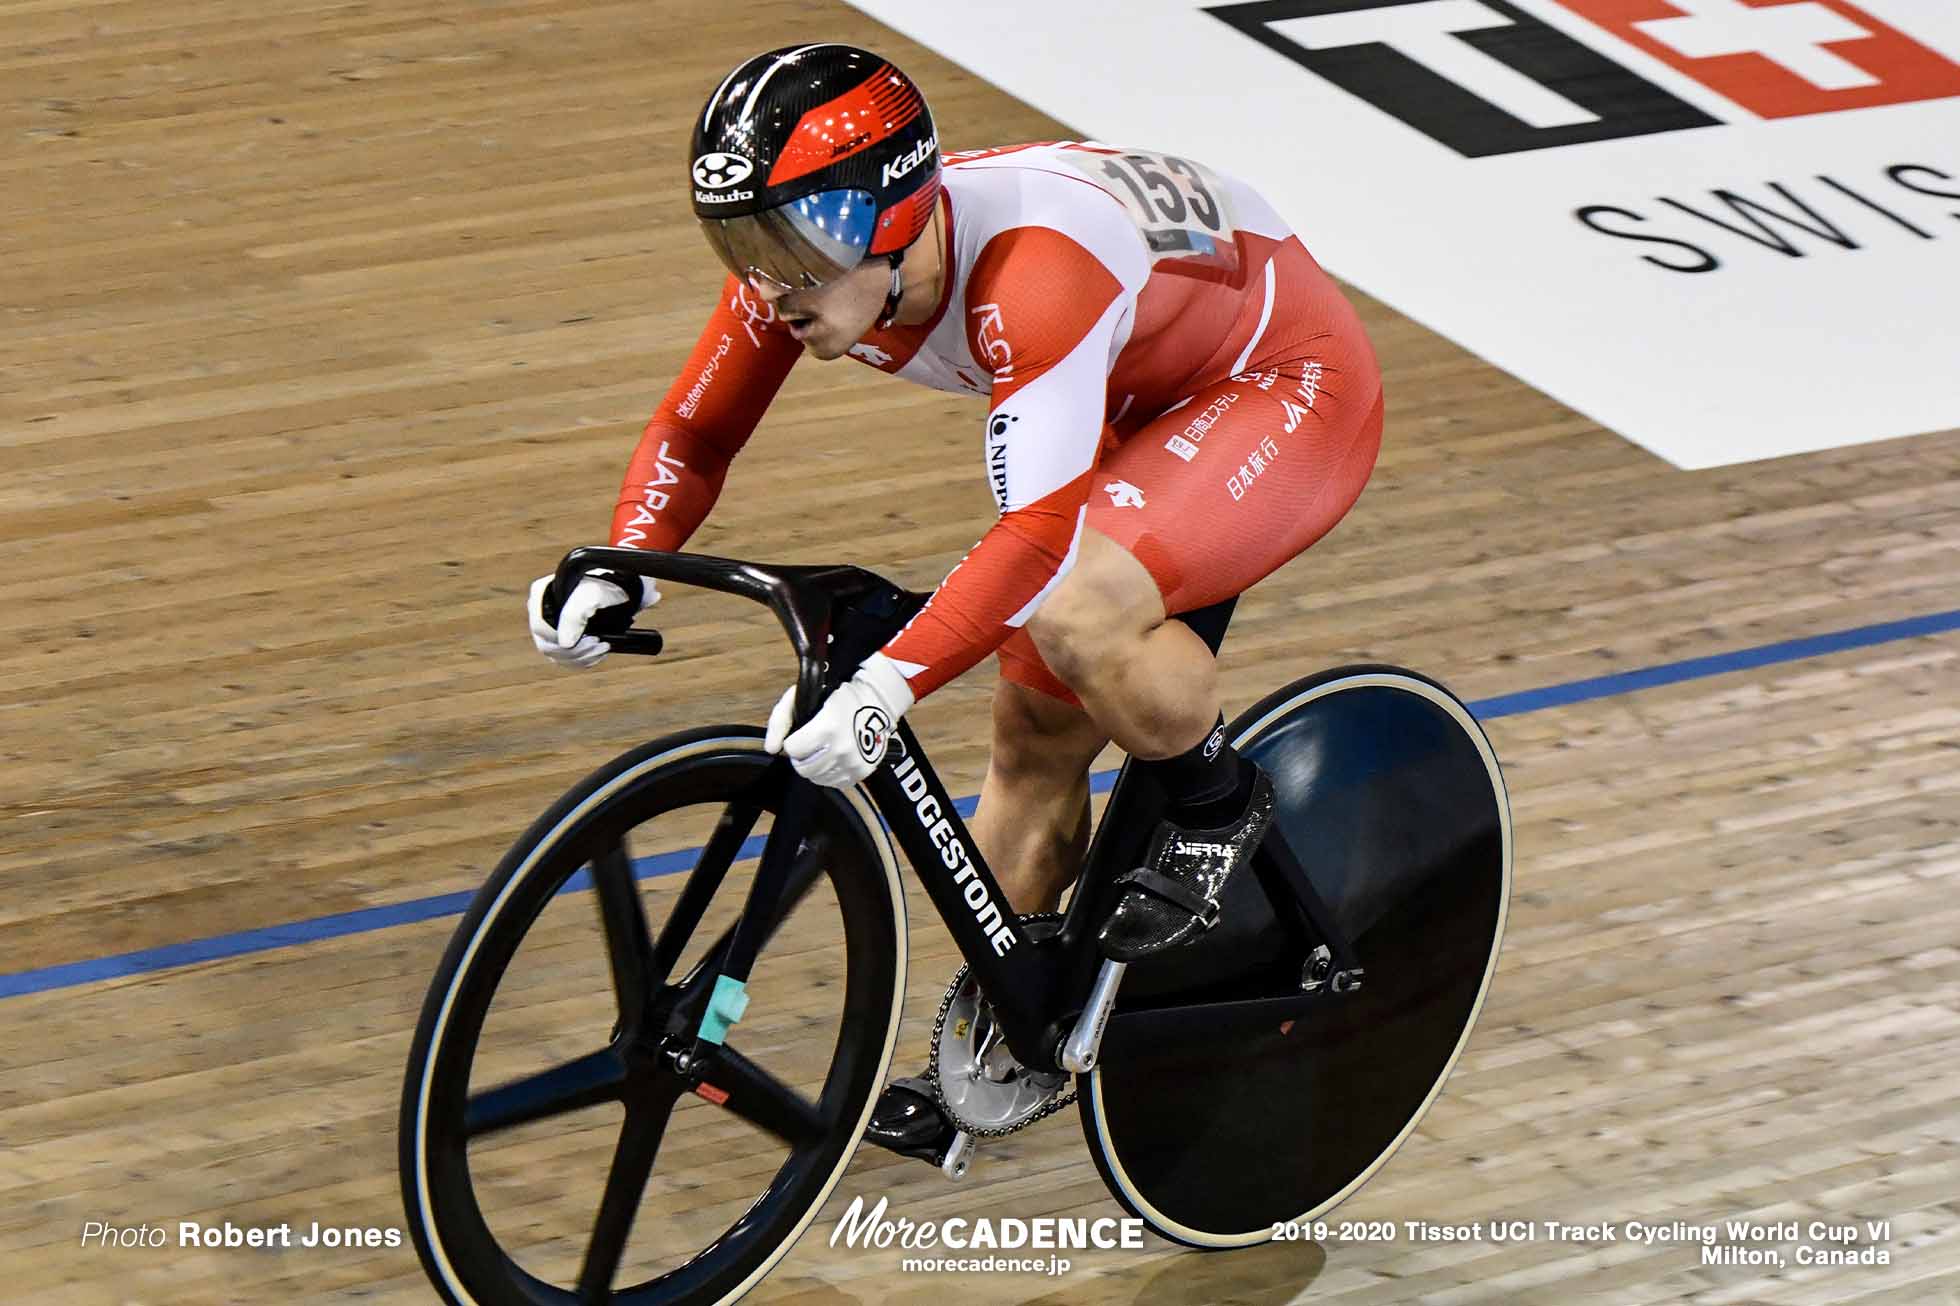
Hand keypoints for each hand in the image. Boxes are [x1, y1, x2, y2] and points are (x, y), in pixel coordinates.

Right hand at [527, 572, 657, 669]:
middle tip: (598, 644)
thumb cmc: (606, 587)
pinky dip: (583, 660)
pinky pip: (564, 659)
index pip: (540, 628)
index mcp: (540, 594)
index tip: (590, 638)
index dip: (563, 639)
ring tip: (602, 647)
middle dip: (576, 651)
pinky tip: (598, 652)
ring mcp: (549, 625)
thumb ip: (574, 616)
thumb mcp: (591, 595)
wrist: (620, 590)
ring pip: (556, 655)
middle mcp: (540, 610)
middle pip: (547, 645)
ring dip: (582, 657)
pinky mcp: (561, 637)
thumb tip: (564, 643)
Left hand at [764, 652, 915, 787]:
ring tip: (822, 749)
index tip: (800, 735)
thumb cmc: (839, 697)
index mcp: (827, 728)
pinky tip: (833, 757)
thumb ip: (780, 720)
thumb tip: (771, 747)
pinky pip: (832, 782)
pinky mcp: (859, 773)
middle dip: (801, 756)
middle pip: (802, 768)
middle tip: (809, 744)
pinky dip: (828, 772)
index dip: (793, 741)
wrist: (876, 703)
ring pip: (816, 778)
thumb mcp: (805, 696)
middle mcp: (840, 749)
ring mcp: (852, 763)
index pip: (792, 750)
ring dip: (814, 765)